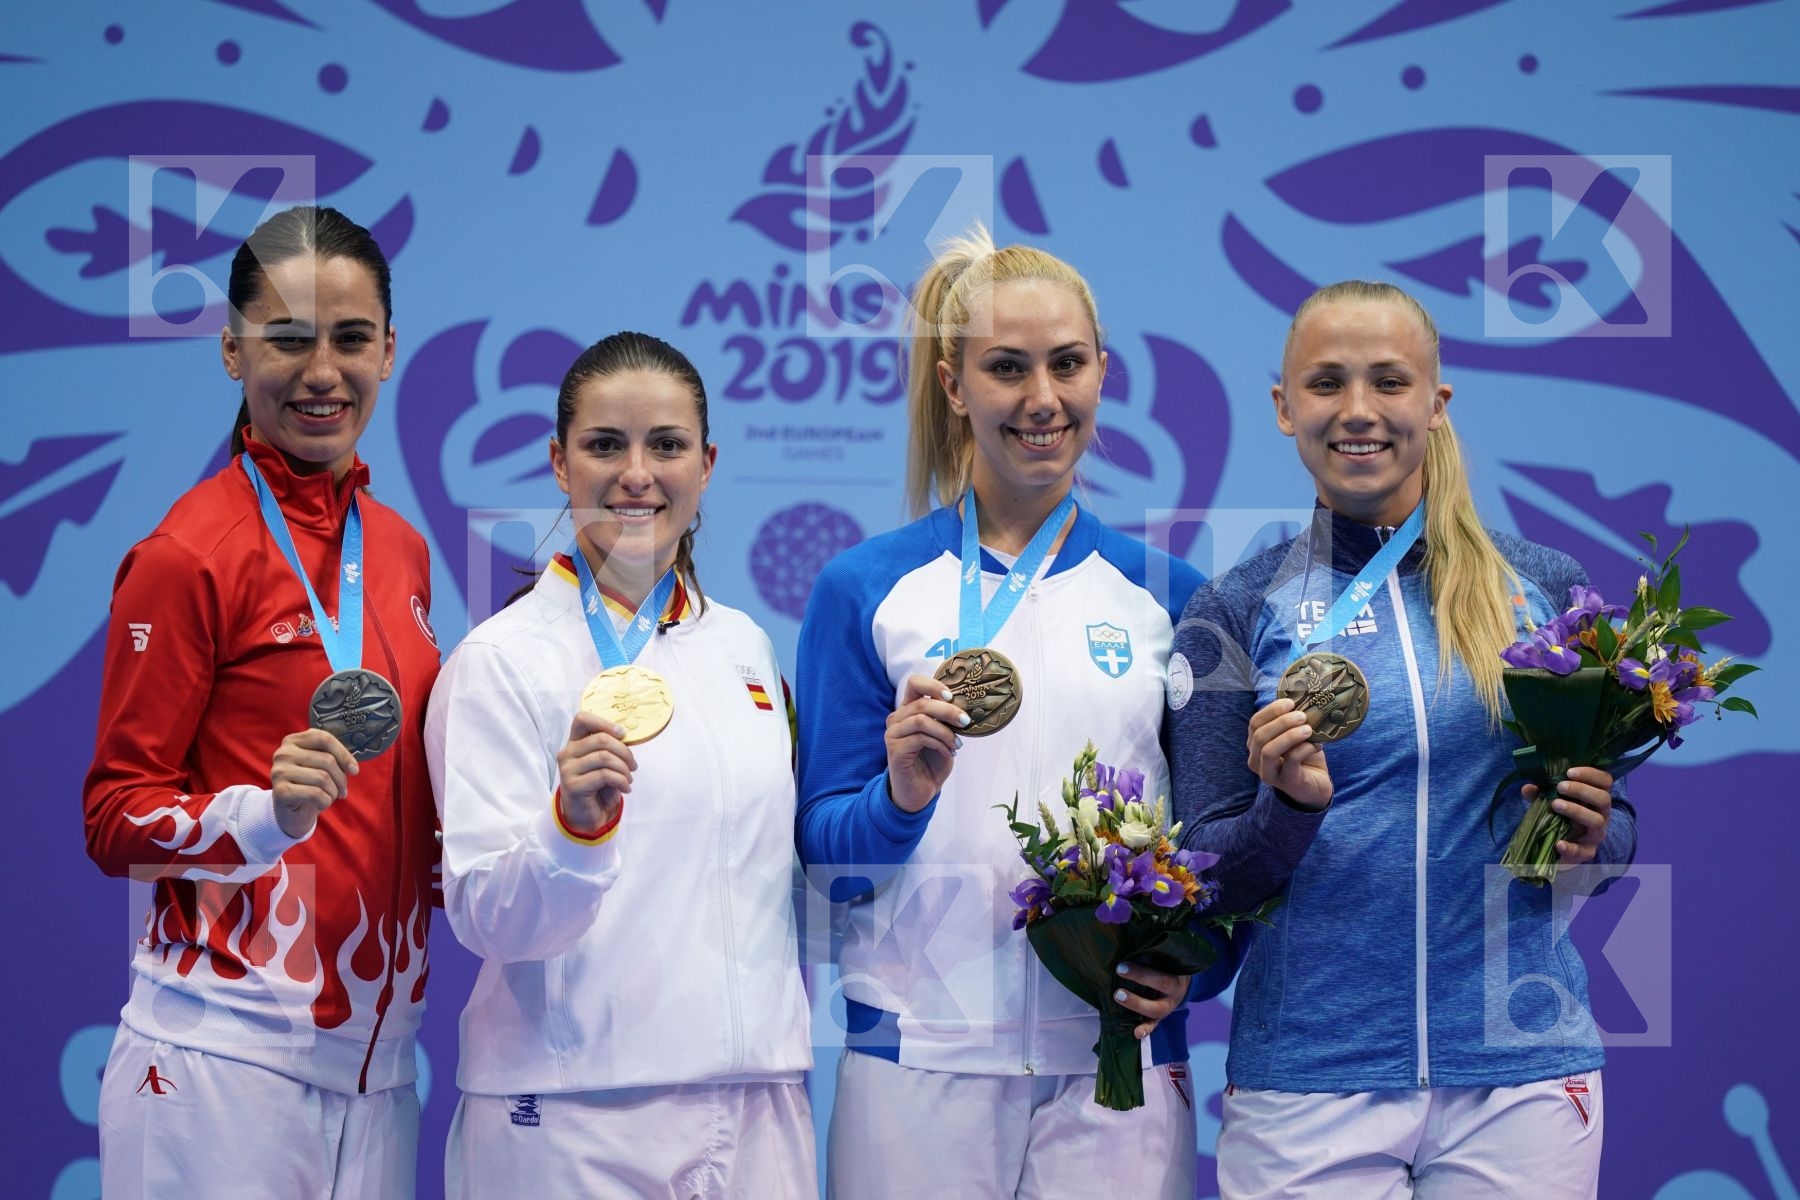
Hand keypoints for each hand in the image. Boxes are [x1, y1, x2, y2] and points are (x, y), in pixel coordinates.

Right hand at [271, 728, 358, 837]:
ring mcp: (279, 772)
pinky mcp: (280, 791)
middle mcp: (283, 754)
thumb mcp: (320, 767)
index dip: (343, 754)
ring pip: (322, 778)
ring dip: (333, 792)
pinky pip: (315, 793)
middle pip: (327, 760)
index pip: (323, 739)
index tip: (354, 769)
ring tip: (329, 796)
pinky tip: (320, 804)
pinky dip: (325, 801)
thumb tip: (352, 766)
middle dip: (341, 778)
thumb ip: (334, 758)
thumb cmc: (309, 786)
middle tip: (342, 790)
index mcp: (293, 741)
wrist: (291, 813)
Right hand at [557, 711, 636, 832]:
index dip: (605, 723)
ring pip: (605, 757)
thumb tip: (625, 735)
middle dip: (624, 752)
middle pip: (601, 739)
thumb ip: (610, 747)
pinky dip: (621, 781)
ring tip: (629, 779)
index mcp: (575, 743)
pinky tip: (625, 788)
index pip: (582, 719)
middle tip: (633, 765)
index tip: (622, 735)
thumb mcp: (605, 763)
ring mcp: (568, 769)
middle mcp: (567, 753)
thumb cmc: (598, 787)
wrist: (588, 817)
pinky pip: (604, 775)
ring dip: (624, 769)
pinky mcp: (573, 785)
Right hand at [884, 674, 966, 813]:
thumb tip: (964, 706)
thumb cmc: (932, 762)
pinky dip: (939, 744)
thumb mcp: (943, 736)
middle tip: (966, 721)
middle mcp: (897, 718)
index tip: (951, 696)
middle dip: (948, 711)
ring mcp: (893, 733)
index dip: (933, 684)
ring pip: (921, 720)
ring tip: (957, 744)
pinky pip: (920, 738)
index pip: (914, 683)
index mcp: (908, 710)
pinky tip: (948, 753)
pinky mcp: (894, 749)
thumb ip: (946, 720)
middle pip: (922, 703)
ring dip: (945, 731)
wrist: (920, 791)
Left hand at [1115, 962, 1191, 1039]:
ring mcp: (1167, 1007)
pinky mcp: (1161, 1017)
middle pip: (1159, 992)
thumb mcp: (1164, 960)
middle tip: (1117, 992)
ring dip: (1137, 1007)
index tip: (1120, 968)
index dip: (1140, 973)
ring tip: (1119, 1001)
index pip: (1159, 974)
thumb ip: (1149, 955)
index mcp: (1174, 976)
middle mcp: (1172, 992)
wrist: (1182, 982)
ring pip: (1156, 1011)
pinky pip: (1154, 1024)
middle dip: (1138, 994)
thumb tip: (1126, 946)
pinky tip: (1136, 1034)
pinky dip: (1146, 1029)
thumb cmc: (1167, 966)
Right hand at [1247, 698, 1332, 810]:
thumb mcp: (1294, 735)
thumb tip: (1301, 695)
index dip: (1271, 710)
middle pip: (1259, 736)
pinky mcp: (1286, 783)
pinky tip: (1317, 745)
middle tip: (1303, 715)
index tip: (1291, 702)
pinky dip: (1304, 749)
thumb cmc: (1303, 756)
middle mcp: (1256, 760)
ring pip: (1269, 750)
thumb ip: (1291, 721)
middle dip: (1281, 722)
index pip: (1254, 723)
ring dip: (1289, 735)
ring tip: (1308, 729)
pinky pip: (1291, 762)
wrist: (1315, 785)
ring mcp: (1268, 774)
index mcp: (1255, 744)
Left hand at [1526, 765, 1614, 864]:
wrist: (1559, 847)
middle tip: (1561, 787)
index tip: (1570, 772)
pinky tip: (1558, 843)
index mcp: (1595, 798)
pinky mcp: (1587, 852)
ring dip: (1576, 810)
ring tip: (1556, 804)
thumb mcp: (1549, 802)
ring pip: (1596, 821)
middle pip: (1603, 799)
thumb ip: (1540, 794)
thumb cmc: (1559, 818)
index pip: (1605, 781)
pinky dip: (1571, 847)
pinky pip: (1583, 851)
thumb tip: (1528, 787)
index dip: (1591, 774)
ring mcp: (1596, 834)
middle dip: (1582, 790)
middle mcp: (1601, 814)